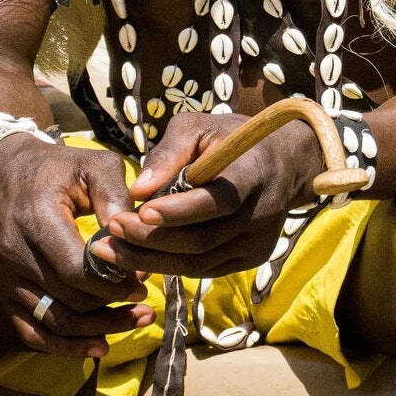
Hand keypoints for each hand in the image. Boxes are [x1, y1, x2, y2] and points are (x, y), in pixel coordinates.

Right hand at [0, 135, 154, 357]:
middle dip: (112, 308)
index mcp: (36, 219)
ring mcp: (4, 277)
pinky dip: (64, 345)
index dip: (112, 281)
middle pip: (68, 298)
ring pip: (52, 320)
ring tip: (135, 322)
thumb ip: (116, 195)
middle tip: (147, 307)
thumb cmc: (61, 168)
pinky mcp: (3, 292)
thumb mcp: (94, 165)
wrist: (10, 174)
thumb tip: (134, 231)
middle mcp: (13, 253)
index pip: (75, 268)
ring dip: (96, 330)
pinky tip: (98, 347)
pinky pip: (31, 330)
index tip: (144, 282)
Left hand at [91, 110, 322, 278]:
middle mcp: (262, 212)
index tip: (141, 210)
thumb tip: (138, 191)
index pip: (218, 201)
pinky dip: (170, 265)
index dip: (179, 211)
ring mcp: (260, 240)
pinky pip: (206, 269)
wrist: (285, 162)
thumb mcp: (200, 127)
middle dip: (150, 240)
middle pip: (202, 240)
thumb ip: (169, 152)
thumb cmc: (232, 138)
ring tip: (111, 250)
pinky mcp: (253, 257)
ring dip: (151, 260)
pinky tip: (140, 256)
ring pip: (200, 262)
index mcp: (253, 172)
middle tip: (110, 232)